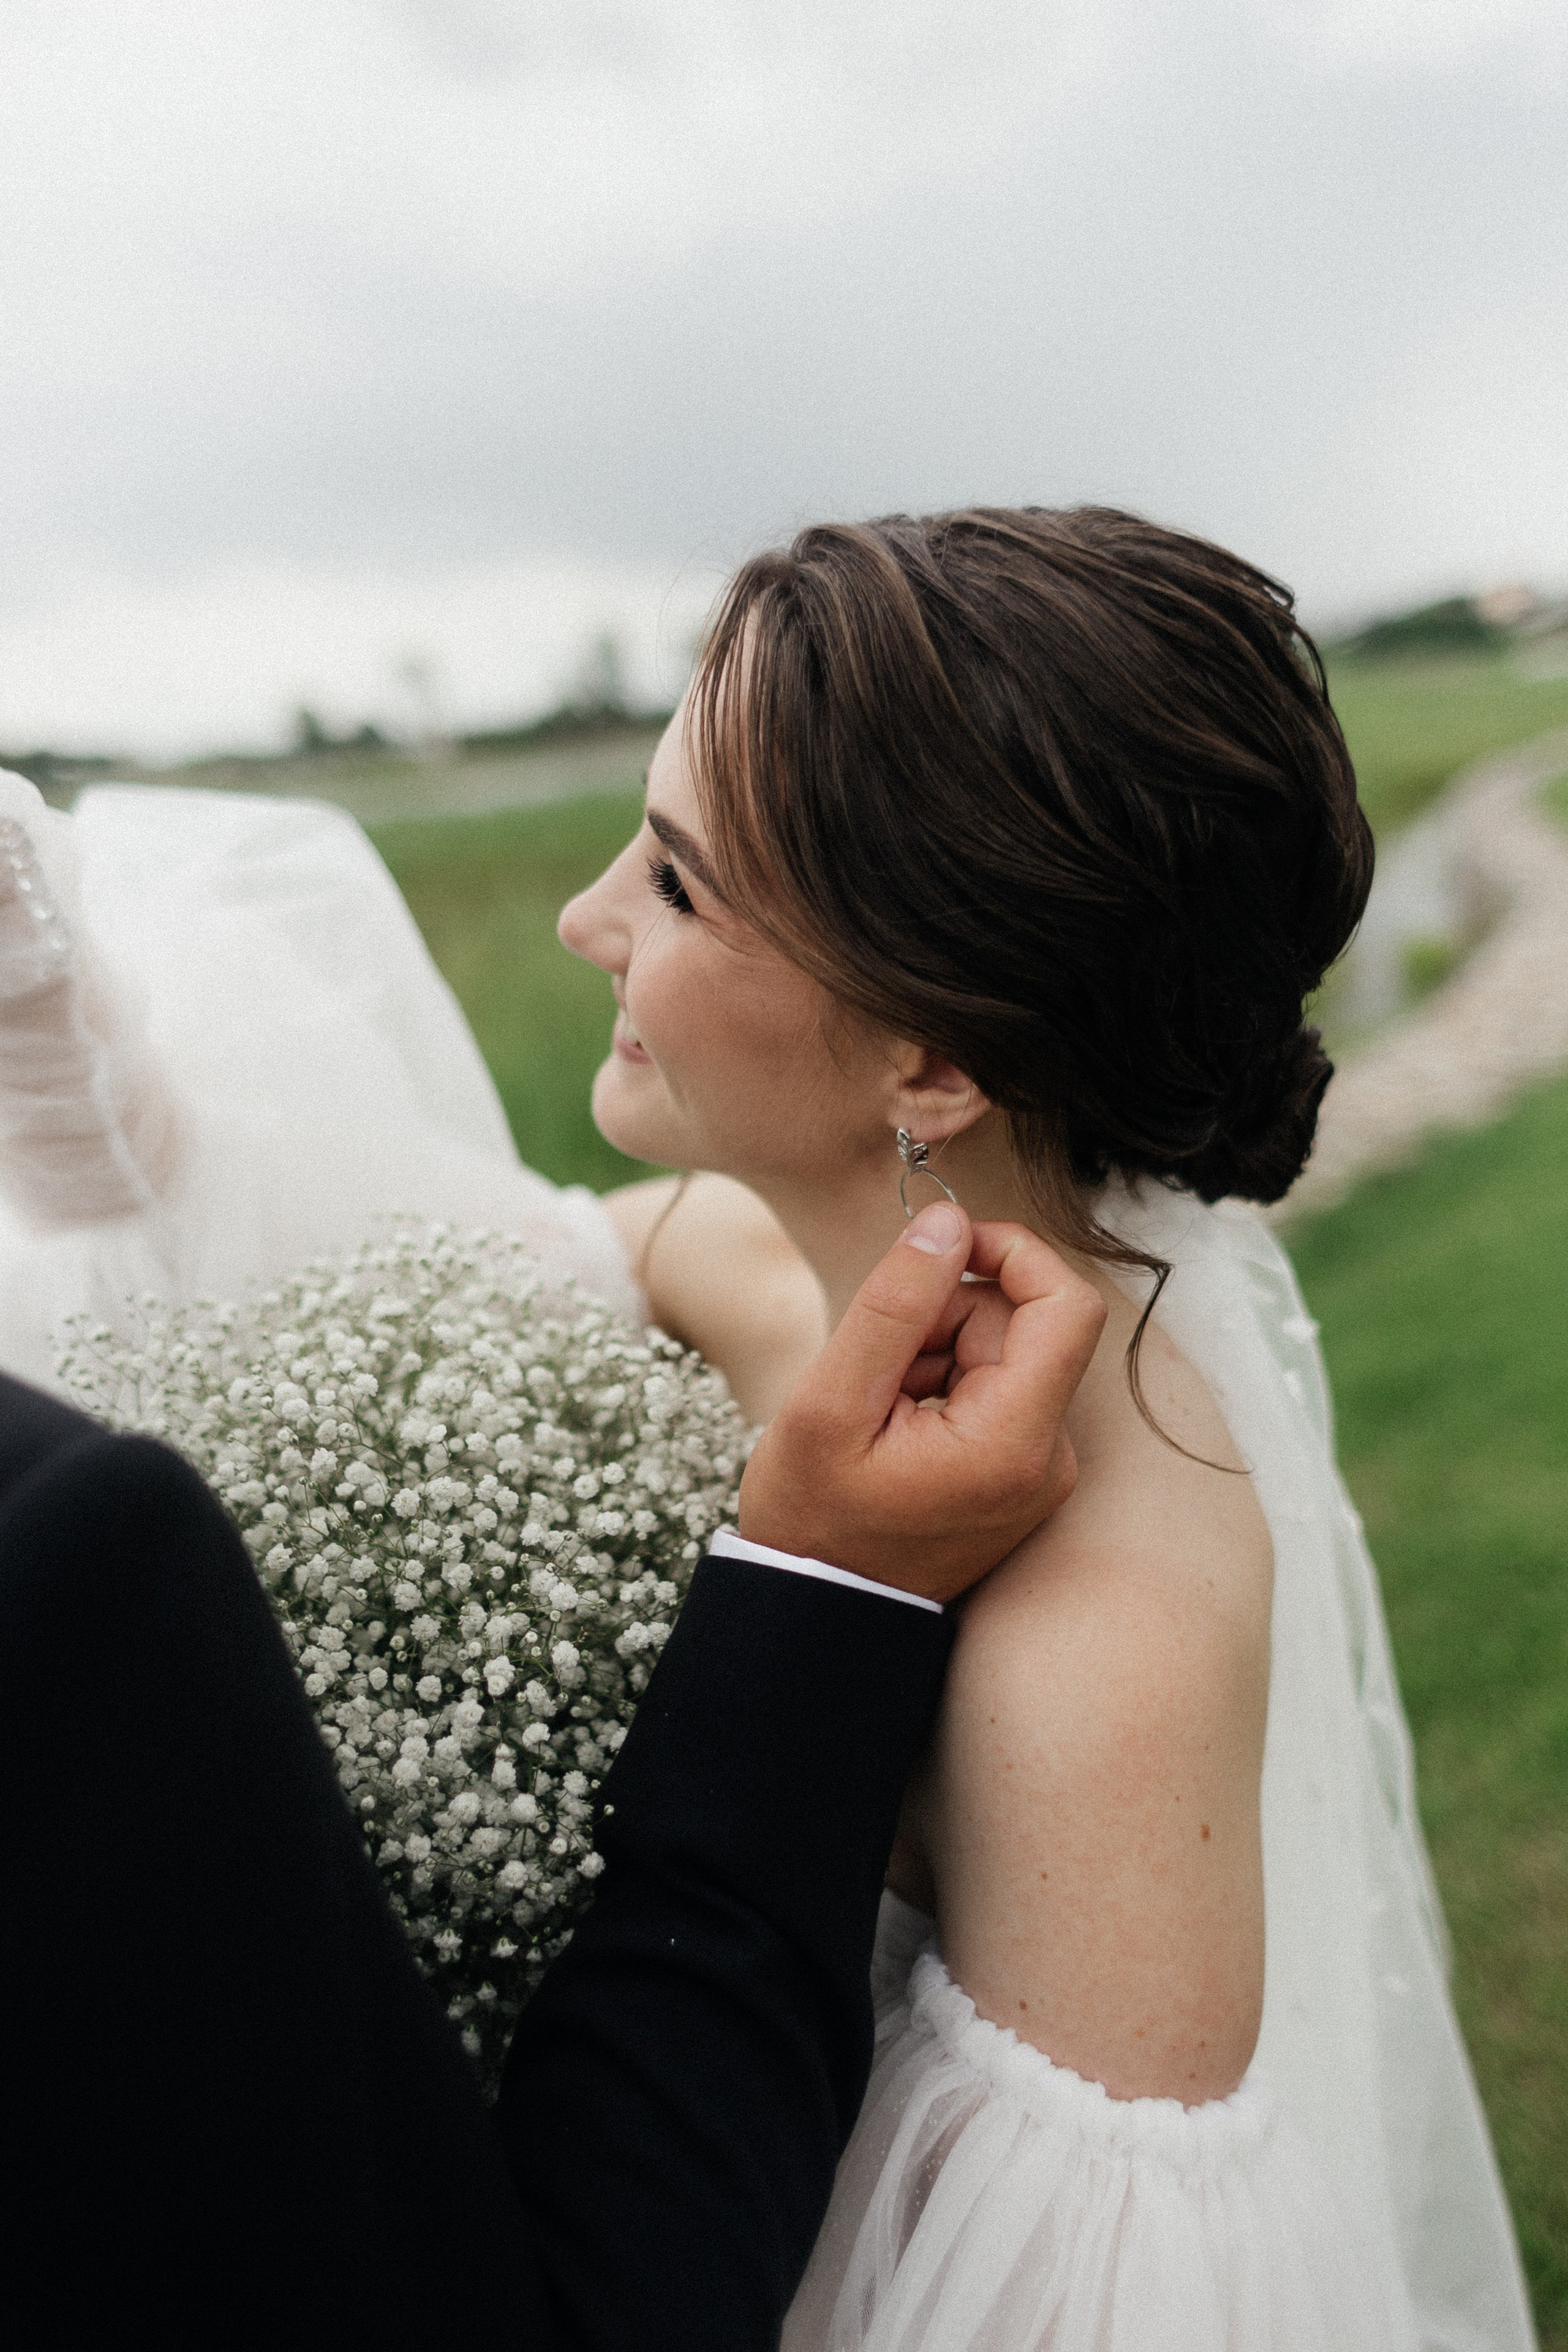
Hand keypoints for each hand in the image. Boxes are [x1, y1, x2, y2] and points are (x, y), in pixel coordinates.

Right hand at [737, 1202, 1105, 1604]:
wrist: (819, 1614)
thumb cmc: (813, 1521)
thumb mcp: (830, 1403)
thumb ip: (894, 1305)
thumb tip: (949, 1220)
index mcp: (1015, 1444)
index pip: (1066, 1307)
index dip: (1012, 1252)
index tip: (942, 1247)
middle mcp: (1049, 1459)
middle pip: (1019, 1325)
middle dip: (941, 1318)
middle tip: (872, 1368)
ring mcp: (1039, 1469)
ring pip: (999, 1352)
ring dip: (932, 1352)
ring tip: (875, 1409)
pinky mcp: (1021, 1472)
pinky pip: (992, 1389)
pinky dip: (939, 1385)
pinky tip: (892, 1427)